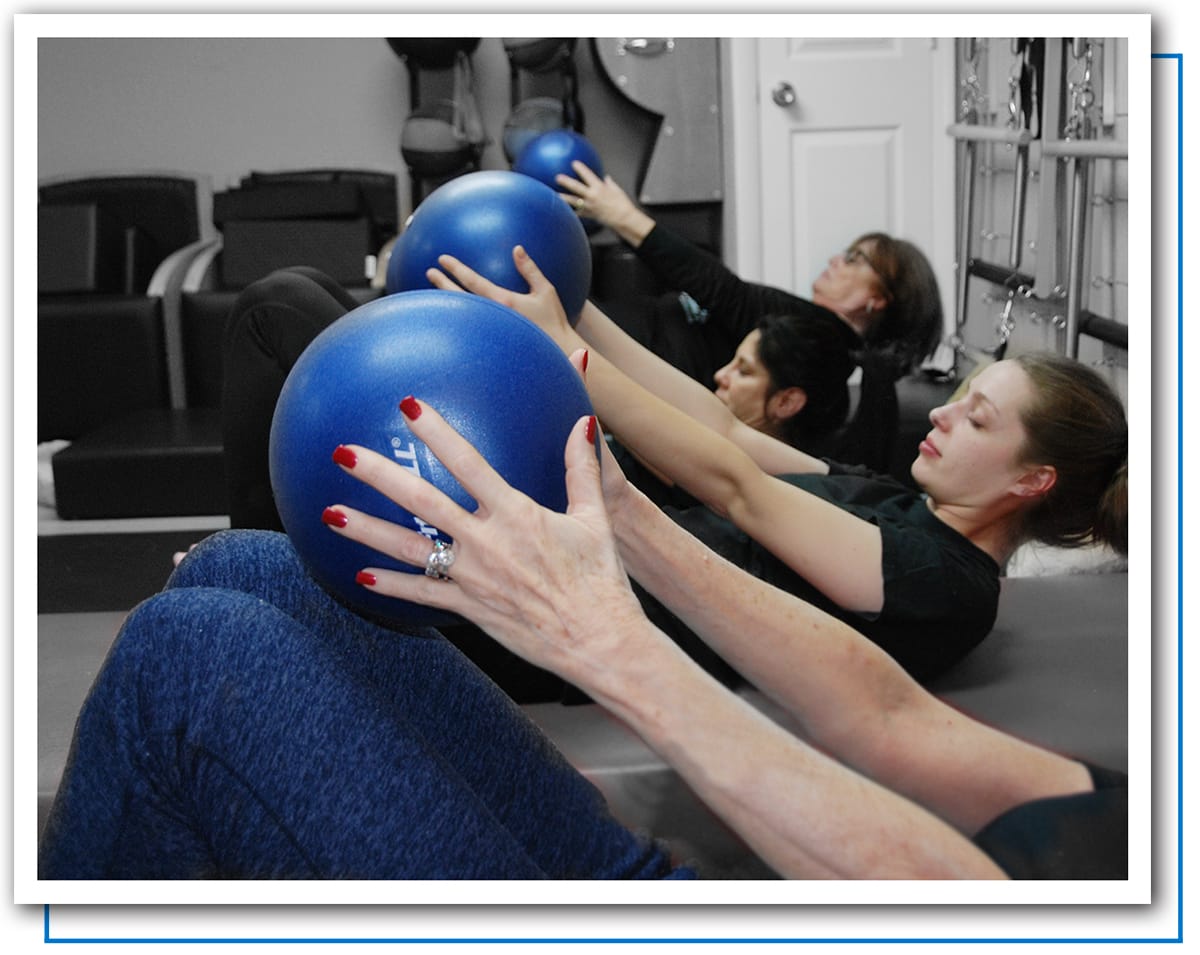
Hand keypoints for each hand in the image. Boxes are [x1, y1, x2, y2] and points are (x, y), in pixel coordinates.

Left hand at [323, 396, 648, 685]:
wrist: (598, 641)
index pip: (468, 463)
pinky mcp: (469, 608)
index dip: (437, 432)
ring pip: (409, 549)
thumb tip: (582, 423)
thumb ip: (581, 468)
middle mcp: (487, 542)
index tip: (408, 406)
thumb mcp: (594, 518)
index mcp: (516, 514)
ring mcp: (473, 577)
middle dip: (379, 475)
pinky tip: (361, 575)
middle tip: (343, 453)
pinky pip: (421, 595)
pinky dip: (390, 585)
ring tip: (330, 514)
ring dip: (366, 530)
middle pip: (422, 500)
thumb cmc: (600, 580)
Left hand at [427, 245, 580, 336]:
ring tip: (435, 292)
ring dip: (447, 301)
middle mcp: (493, 316)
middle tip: (429, 272)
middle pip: (460, 298)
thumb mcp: (546, 291)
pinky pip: (471, 328)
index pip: (473, 282)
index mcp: (504, 301)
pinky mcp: (493, 342)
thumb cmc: (554, 322)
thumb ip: (530, 269)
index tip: (442, 259)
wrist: (559, 352)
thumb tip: (517, 250)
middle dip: (443, 284)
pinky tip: (453, 315)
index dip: (456, 269)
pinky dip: (459, 319)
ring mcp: (491, 331)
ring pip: (462, 314)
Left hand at [554, 163, 654, 246]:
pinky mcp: (589, 215)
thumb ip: (609, 183)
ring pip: (573, 201)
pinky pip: (578, 213)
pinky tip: (564, 211)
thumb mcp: (617, 190)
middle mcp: (593, 196)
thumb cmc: (622, 204)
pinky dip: (571, 212)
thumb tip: (606, 178)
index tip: (574, 163)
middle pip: (577, 188)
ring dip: (563, 198)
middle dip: (567, 182)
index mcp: (599, 188)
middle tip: (557, 177)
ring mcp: (589, 206)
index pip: (588, 175)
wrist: (623, 219)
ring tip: (554, 195)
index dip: (580, 168)